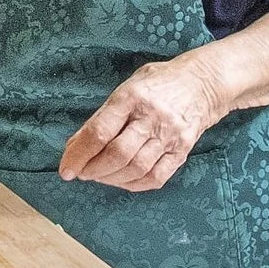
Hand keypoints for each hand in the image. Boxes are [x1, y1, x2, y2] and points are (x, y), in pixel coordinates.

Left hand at [58, 58, 223, 190]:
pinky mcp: (182, 151)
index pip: (100, 131)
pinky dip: (133, 184)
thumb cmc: (157, 84)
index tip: (66, 168)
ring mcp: (170, 135)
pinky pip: (155, 177)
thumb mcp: (127, 87)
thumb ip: (103, 115)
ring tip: (100, 175)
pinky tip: (122, 180)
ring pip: (136, 169)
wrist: (203, 83)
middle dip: (93, 170)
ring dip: (111, 179)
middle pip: (118, 154)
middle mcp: (152, 116)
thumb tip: (75, 146)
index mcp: (132, 96)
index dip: (79, 154)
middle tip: (82, 173)